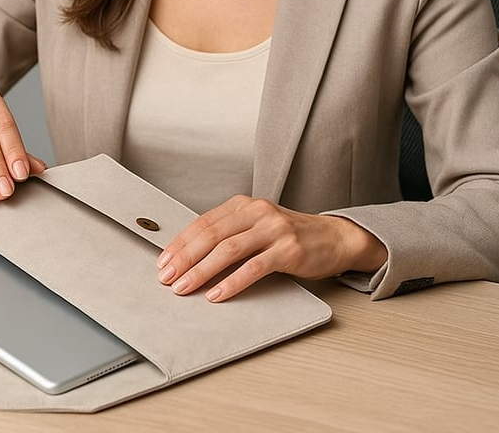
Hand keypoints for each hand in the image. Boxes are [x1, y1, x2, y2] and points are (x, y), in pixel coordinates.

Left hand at [156, 196, 386, 301]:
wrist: (334, 238)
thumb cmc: (290, 235)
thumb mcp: (256, 226)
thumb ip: (229, 233)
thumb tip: (190, 255)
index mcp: (243, 204)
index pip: (203, 222)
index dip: (181, 242)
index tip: (164, 261)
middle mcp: (257, 212)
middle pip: (211, 234)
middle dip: (185, 257)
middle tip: (167, 276)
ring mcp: (273, 229)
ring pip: (228, 250)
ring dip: (202, 271)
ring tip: (185, 287)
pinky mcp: (288, 249)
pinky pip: (254, 267)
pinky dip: (232, 282)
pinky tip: (217, 294)